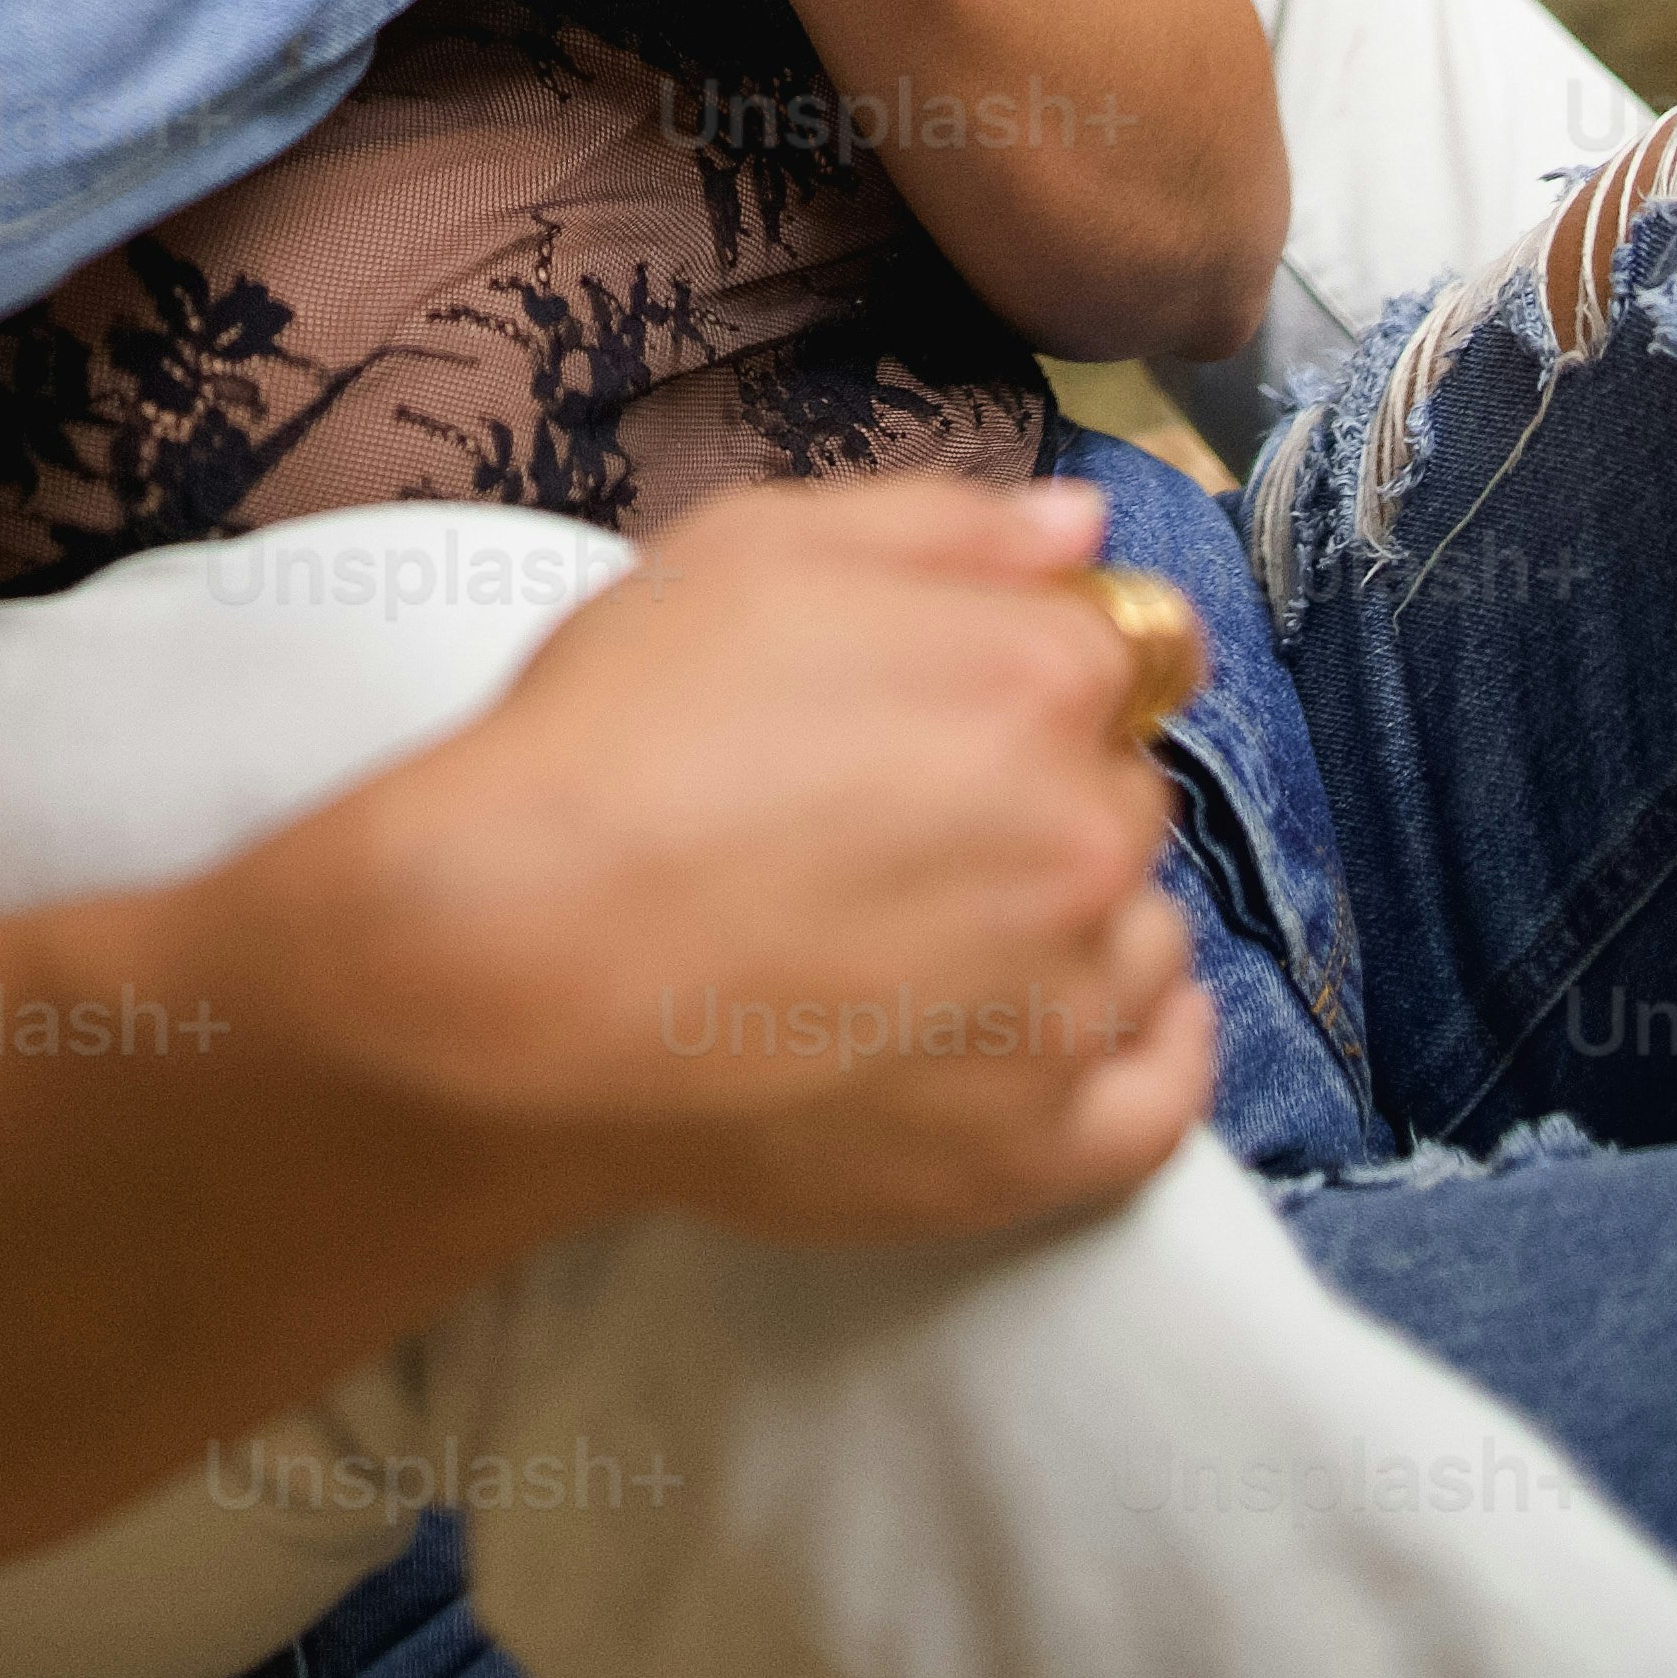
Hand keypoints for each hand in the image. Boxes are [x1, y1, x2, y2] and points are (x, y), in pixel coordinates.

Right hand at [271, 471, 1207, 1246]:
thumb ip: (943, 525)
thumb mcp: (751, 550)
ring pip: (1142, 932)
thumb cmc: (613, 742)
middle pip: (1124, 790)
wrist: (516, 964)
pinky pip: (1160, 1102)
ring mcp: (1063, 1004)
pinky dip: (1146, 1052)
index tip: (954, 690)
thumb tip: (1081, 530)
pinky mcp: (1028, 1152)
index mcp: (1030, 675)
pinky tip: (1090, 1023)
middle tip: (901, 807)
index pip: (1123, 649)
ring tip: (941, 923)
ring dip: (1077, 915)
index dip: (1034, 656)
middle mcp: (1079, 836)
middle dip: (1044, 782)